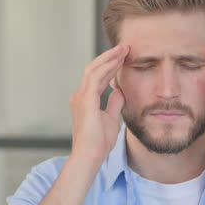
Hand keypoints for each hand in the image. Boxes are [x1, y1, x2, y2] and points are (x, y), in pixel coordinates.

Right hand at [69, 45, 128, 163]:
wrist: (89, 156)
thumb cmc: (98, 143)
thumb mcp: (111, 118)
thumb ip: (114, 103)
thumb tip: (119, 90)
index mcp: (85, 100)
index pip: (97, 77)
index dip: (110, 66)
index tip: (123, 57)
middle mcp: (80, 96)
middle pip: (93, 69)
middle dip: (109, 57)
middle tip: (124, 48)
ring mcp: (80, 97)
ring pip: (94, 69)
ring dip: (109, 58)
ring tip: (123, 49)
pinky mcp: (85, 100)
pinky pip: (95, 77)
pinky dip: (106, 67)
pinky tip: (117, 61)